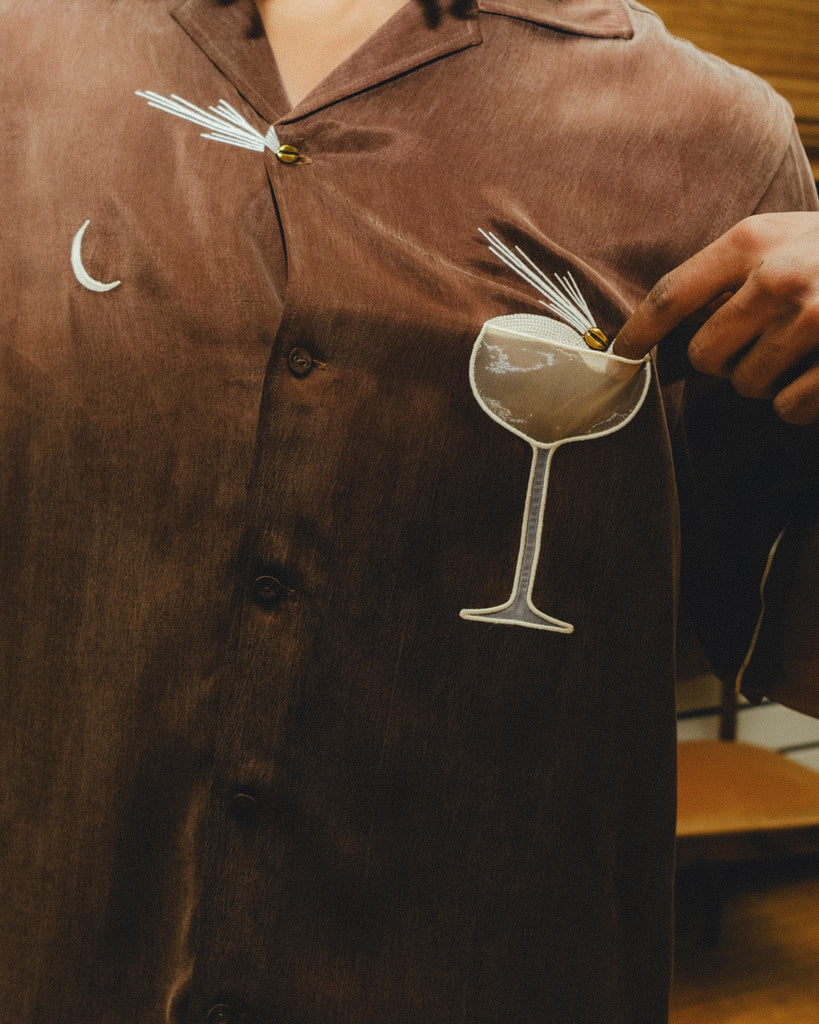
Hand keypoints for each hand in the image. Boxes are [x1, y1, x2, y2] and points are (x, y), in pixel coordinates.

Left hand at [614, 212, 818, 424]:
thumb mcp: (786, 236)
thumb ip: (732, 272)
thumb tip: (671, 327)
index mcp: (754, 241)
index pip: (670, 295)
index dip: (637, 333)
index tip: (618, 356)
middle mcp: (780, 278)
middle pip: (703, 356)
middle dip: (722, 361)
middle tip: (755, 343)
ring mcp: (815, 322)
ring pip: (745, 386)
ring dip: (764, 379)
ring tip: (798, 350)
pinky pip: (787, 410)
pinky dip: (798, 402)